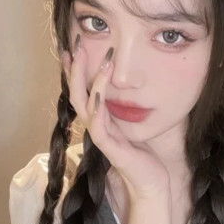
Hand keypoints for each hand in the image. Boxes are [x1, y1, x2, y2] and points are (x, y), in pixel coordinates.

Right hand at [61, 35, 170, 203]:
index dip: (77, 70)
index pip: (84, 90)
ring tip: (87, 56)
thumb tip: (126, 87)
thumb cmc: (142, 153)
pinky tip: (98, 92)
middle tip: (75, 43)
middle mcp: (97, 124)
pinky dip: (97, 106)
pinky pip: (99, 124)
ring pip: (86, 104)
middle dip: (75, 68)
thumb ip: (123, 109)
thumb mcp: (131, 124)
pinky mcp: (109, 147)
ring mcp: (101, 135)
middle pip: (78, 93)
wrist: (150, 180)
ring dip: (87, 79)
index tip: (74, 47)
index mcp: (101, 118)